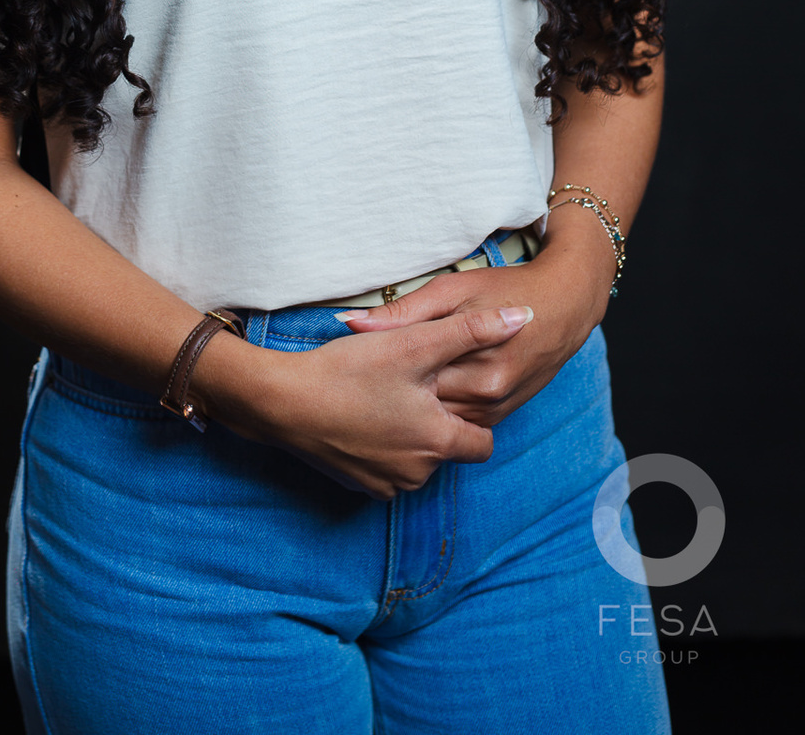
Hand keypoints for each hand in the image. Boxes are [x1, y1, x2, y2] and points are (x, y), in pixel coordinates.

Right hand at [198, 304, 531, 499]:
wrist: (282, 403)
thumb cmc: (349, 371)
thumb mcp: (414, 343)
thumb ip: (473, 331)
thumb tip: (523, 319)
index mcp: (437, 443)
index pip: (483, 444)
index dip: (472, 414)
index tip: (450, 387)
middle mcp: (417, 474)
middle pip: (447, 450)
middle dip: (438, 421)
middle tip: (412, 383)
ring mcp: (385, 484)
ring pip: (417, 460)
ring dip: (410, 433)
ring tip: (384, 394)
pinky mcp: (358, 485)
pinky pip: (387, 467)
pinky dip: (382, 444)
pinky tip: (363, 412)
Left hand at [336, 224, 614, 429]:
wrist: (565, 303)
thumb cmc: (505, 287)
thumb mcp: (451, 289)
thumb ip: (403, 312)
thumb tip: (351, 325)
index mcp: (472, 365)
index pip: (409, 386)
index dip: (378, 379)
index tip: (353, 370)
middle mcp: (488, 395)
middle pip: (424, 409)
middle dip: (395, 397)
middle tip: (367, 379)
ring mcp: (497, 408)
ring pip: (442, 420)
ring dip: (418, 408)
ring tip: (389, 387)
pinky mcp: (503, 412)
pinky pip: (462, 420)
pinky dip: (442, 409)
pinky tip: (423, 392)